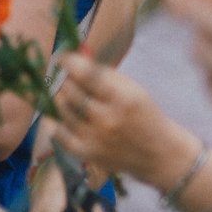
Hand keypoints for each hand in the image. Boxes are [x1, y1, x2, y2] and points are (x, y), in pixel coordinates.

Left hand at [52, 52, 191, 184]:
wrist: (158, 154)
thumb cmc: (142, 114)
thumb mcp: (131, 88)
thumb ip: (102, 72)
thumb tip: (72, 57)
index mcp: (121, 99)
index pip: (85, 74)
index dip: (69, 62)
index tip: (63, 58)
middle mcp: (107, 119)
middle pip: (69, 90)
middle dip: (64, 79)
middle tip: (64, 75)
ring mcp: (95, 138)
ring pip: (62, 108)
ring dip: (61, 97)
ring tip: (67, 93)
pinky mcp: (87, 153)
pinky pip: (58, 133)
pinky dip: (53, 121)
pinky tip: (55, 114)